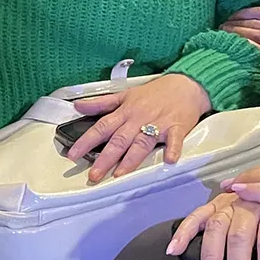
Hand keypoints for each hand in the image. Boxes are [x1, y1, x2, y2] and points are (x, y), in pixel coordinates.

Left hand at [68, 73, 212, 182]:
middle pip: (119, 140)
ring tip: (119, 174)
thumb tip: (78, 106)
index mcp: (125, 111)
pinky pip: (174, 140)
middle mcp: (139, 119)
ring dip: (130, 159)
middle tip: (94, 175)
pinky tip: (169, 160)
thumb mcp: (125, 94)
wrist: (186, 85)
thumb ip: (101, 103)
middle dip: (105, 158)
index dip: (86, 141)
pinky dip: (173, 149)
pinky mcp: (177, 128)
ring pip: (142, 143)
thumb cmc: (155, 92)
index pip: (102, 127)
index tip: (73, 155)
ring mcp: (158, 124)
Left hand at [223, 4, 259, 94]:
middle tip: (223, 24)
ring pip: (254, 35)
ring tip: (224, 33)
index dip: (245, 11)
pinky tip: (236, 46)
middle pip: (255, 22)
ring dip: (237, 33)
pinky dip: (247, 47)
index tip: (233, 14)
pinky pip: (259, 51)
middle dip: (236, 22)